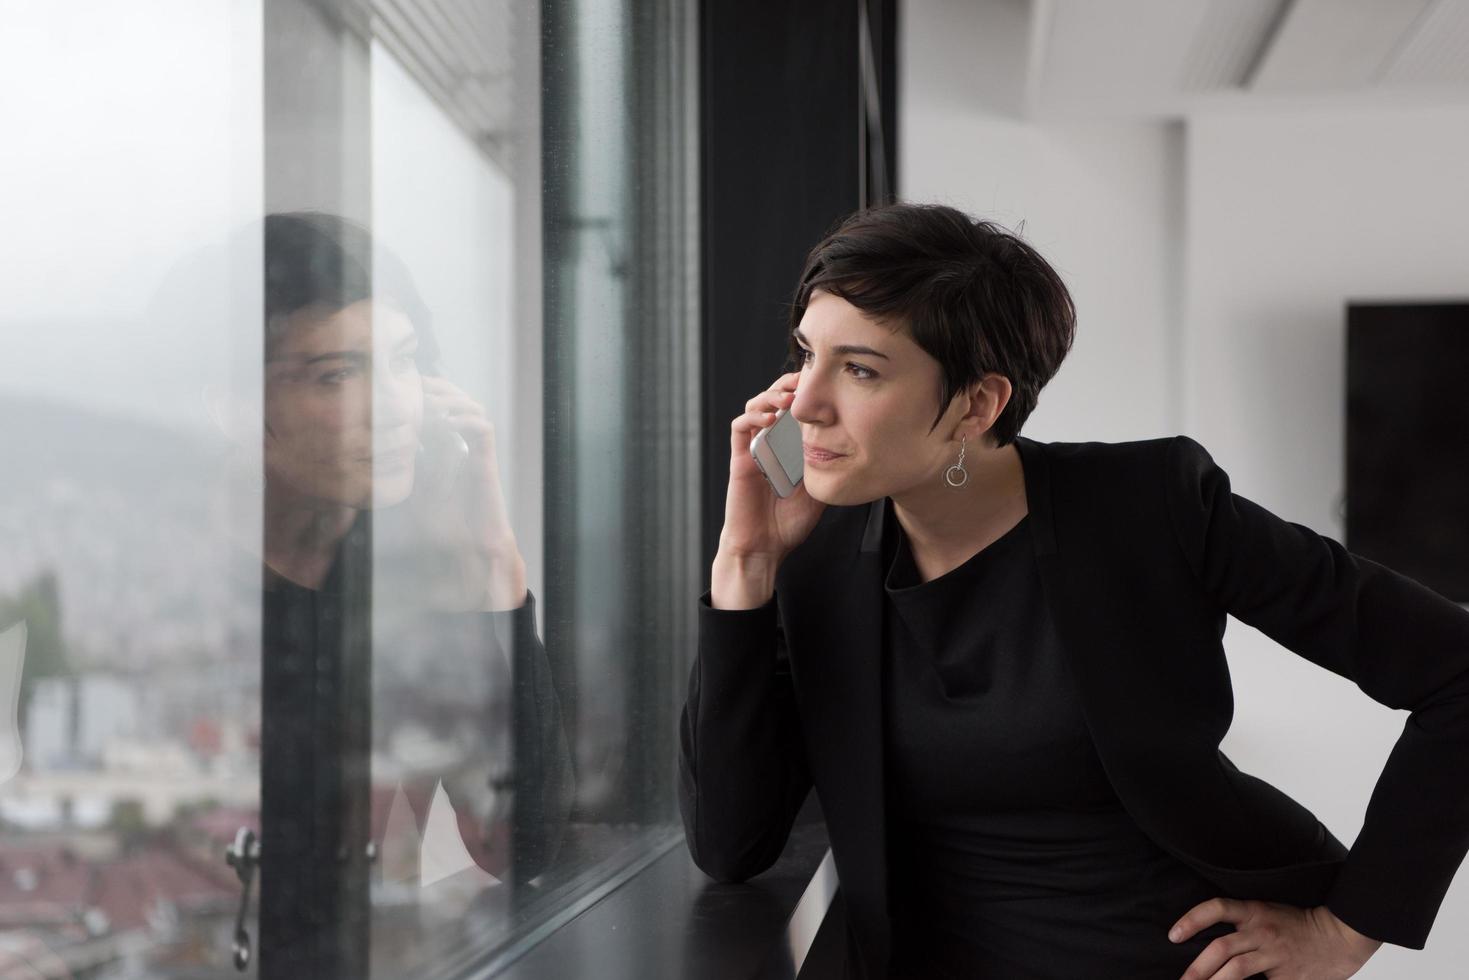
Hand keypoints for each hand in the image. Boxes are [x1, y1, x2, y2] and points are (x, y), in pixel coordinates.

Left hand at [411, 376, 525, 609]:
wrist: (470, 550)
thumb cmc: (446, 527)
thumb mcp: (415, 490)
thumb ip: (406, 470)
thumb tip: (380, 453)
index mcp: (450, 450)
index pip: (443, 410)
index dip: (428, 395)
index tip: (405, 389)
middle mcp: (466, 447)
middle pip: (460, 401)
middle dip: (440, 389)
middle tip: (418, 386)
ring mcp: (478, 453)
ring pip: (474, 408)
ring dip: (453, 400)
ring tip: (431, 403)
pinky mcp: (487, 463)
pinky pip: (483, 429)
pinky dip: (466, 420)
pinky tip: (447, 423)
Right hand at [719, 372, 825, 561]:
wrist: (764, 547)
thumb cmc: (788, 524)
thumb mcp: (819, 490)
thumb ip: (827, 468)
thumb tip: (853, 450)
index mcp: (788, 447)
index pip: (794, 410)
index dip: (805, 393)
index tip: (823, 383)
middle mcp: (769, 444)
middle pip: (773, 400)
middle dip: (787, 385)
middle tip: (805, 379)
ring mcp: (753, 450)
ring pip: (755, 407)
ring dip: (770, 396)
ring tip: (788, 397)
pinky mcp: (739, 459)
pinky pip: (740, 428)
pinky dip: (753, 417)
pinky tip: (771, 419)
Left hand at [1170, 898, 1381, 978]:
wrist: (1340, 936)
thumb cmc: (1297, 924)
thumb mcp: (1266, 913)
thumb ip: (1241, 925)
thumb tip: (1209, 945)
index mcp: (1253, 911)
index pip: (1215, 908)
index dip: (1191, 920)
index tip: (1173, 935)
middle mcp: (1261, 931)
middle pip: (1221, 948)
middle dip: (1197, 967)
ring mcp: (1274, 954)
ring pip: (1236, 969)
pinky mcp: (1287, 976)